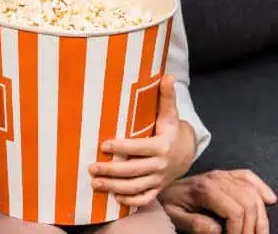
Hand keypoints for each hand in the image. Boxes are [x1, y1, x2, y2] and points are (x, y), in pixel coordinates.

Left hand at [89, 74, 194, 208]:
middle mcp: (160, 166)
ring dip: (114, 188)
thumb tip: (167, 75)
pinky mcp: (157, 189)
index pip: (139, 148)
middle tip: (92, 167)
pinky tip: (113, 197)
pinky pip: (143, 199)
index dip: (121, 148)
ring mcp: (158, 180)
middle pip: (133, 171)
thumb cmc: (171, 130)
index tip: (104, 145)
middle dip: (111, 171)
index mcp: (162, 146)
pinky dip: (129, 201)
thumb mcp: (170, 114)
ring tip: (95, 183)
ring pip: (135, 188)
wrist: (185, 153)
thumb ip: (166, 96)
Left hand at [159, 169, 277, 233]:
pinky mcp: (227, 174)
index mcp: (205, 189)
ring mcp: (223, 174)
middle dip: (252, 226)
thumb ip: (195, 224)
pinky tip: (270, 200)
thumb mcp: (175, 218)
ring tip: (260, 233)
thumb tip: (218, 231)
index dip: (239, 232)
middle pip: (248, 202)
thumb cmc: (169, 204)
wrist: (163, 189)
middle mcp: (217, 178)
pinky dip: (261, 187)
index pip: (235, 211)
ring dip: (261, 214)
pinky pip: (248, 176)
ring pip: (252, 192)